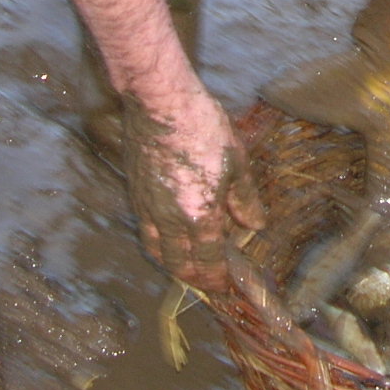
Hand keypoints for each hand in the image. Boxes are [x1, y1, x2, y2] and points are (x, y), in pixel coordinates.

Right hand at [120, 89, 265, 292]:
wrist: (160, 103)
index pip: (208, 260)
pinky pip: (145, 230)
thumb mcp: (235, 161)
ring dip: (172, 264)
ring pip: (156, 250)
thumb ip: (244, 199)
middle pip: (178, 263)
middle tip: (208, 282)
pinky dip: (157, 242)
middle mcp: (169, 219)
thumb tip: (254, 226)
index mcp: (199, 214)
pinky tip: (167, 235)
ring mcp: (147, 207)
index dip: (217, 278)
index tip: (225, 286)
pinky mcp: (134, 193)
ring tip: (186, 265)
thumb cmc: (203, 126)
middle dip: (194, 278)